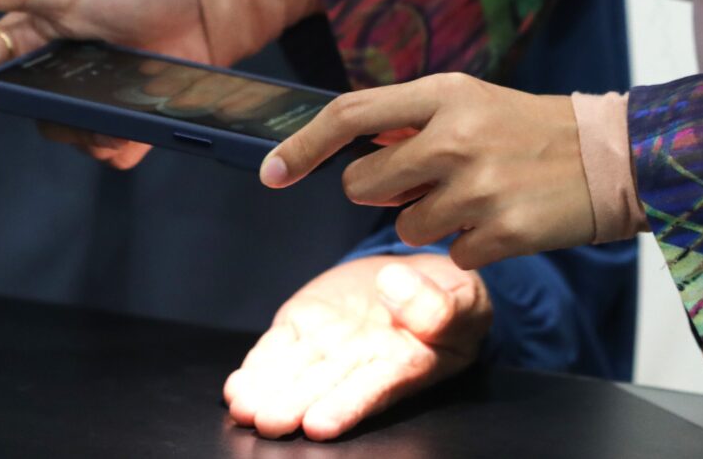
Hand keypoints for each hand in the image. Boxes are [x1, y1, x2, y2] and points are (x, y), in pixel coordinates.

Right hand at [0, 0, 206, 167]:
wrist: (201, 5)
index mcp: (28, 38)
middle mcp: (50, 73)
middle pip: (23, 109)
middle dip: (48, 112)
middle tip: (81, 97)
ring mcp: (87, 100)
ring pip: (65, 135)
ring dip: (88, 131)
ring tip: (122, 102)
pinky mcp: (123, 122)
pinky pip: (110, 152)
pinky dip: (121, 143)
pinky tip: (139, 121)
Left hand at [224, 255, 490, 440]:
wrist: (422, 280)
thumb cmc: (452, 300)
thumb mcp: (464, 300)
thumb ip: (439, 304)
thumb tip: (393, 284)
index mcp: (405, 364)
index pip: (373, 390)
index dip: (345, 406)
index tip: (319, 422)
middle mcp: (361, 363)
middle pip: (324, 388)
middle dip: (294, 405)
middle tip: (268, 420)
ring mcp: (329, 345)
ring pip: (294, 373)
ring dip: (268, 392)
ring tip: (245, 408)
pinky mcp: (306, 323)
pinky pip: (278, 349)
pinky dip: (257, 368)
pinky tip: (238, 388)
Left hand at [262, 74, 594, 270]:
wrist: (610, 157)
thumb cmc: (529, 128)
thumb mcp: (470, 101)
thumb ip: (411, 118)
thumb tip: (351, 138)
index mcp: (444, 94)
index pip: (349, 114)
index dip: (301, 146)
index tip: (270, 172)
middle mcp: (453, 137)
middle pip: (362, 182)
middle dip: (381, 189)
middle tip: (425, 178)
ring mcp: (476, 188)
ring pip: (402, 225)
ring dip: (430, 219)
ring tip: (477, 195)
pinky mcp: (498, 235)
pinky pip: (447, 253)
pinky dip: (468, 245)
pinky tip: (501, 220)